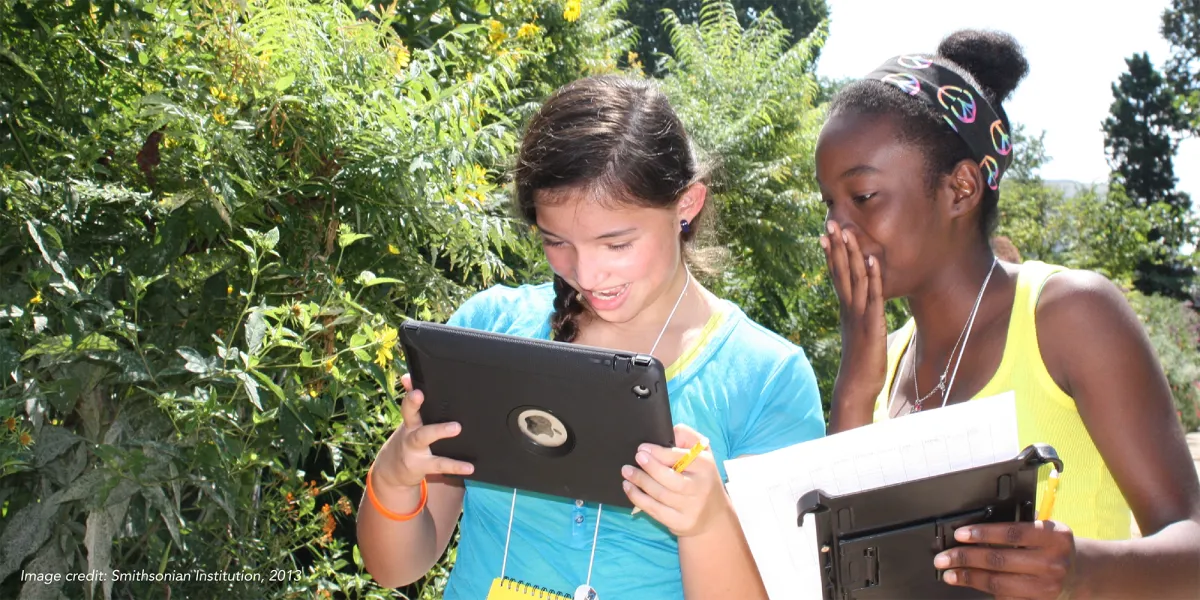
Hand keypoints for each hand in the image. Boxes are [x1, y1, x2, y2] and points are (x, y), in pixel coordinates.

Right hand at [371, 373, 474, 493]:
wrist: (392, 471)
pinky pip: (439, 464)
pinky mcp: (422, 466)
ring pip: (424, 437)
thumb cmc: (408, 440)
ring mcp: (414, 449)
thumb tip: (407, 377)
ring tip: (457, 427)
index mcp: (410, 421)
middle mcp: (409, 432)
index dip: (410, 394)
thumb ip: (413, 403)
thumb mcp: (409, 423)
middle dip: (414, 404)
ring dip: (439, 431)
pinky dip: (455, 465)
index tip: (416, 388)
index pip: (408, 403)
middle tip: (421, 394)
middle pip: (410, 415)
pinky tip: (469, 466)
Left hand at [621, 424, 730, 537]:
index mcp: (706, 466)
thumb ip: (688, 438)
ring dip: (640, 482)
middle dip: (649, 468)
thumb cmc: (702, 478)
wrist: (714, 515)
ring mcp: (691, 508)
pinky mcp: (681, 523)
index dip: (659, 453)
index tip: (642, 448)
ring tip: (627, 472)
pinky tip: (629, 488)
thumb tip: (670, 431)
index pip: (681, 458)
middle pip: (671, 479)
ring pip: (660, 494)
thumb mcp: (702, 454)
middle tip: (635, 459)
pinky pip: (655, 510)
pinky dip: (638, 498)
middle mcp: (700, 488)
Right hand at [820, 220, 886, 409]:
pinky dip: (873, 277)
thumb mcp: (857, 336)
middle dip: (836, 247)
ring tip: (847, 232)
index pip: (835, 277)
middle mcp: (848, 309)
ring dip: (851, 254)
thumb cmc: (859, 365)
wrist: (855, 387)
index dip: (831, 256)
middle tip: (829, 223)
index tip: (825, 236)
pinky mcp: (871, 325)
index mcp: (845, 310)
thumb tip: (860, 313)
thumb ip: (857, 321)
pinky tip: (872, 260)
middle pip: (840, 272)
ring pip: (854, 279)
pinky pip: (873, 297)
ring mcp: (858, 316)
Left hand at [934, 520, 1076, 599]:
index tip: (960, 535)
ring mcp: (1048, 587)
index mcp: (1054, 537)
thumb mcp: (1046, 529)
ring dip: (969, 578)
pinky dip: (985, 591)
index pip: (1012, 533)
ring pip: (998, 583)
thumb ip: (1020, 525)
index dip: (982, 533)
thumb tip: (976, 526)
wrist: (1080, 574)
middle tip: (944, 558)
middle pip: (1000, 560)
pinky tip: (971, 584)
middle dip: (966, 558)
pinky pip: (1006, 598)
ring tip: (950, 574)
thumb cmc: (1054, 547)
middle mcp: (1053, 562)